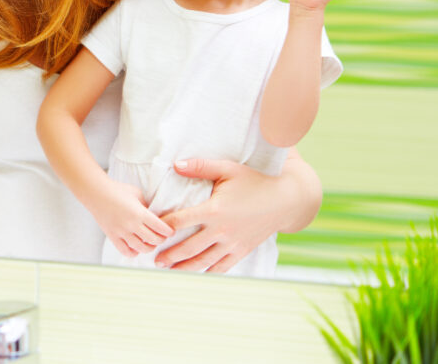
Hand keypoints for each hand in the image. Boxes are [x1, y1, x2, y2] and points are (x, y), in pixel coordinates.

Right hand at [90, 179, 171, 257]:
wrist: (96, 192)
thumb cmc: (117, 190)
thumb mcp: (137, 193)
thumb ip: (147, 205)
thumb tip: (154, 216)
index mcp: (140, 213)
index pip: (160, 228)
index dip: (168, 231)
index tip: (170, 231)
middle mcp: (131, 224)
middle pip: (153, 240)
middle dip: (161, 240)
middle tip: (161, 237)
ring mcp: (121, 232)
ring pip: (141, 248)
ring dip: (149, 247)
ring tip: (150, 243)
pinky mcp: (112, 236)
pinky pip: (126, 251)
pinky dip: (134, 252)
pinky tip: (136, 247)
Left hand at [155, 158, 284, 272]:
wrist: (286, 200)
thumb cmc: (255, 181)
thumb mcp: (228, 169)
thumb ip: (200, 167)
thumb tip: (175, 165)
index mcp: (214, 210)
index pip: (181, 221)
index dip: (164, 225)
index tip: (151, 229)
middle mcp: (222, 230)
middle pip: (189, 246)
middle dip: (170, 254)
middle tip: (154, 259)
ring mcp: (232, 243)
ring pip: (204, 260)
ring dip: (185, 266)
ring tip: (169, 270)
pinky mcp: (242, 250)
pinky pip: (223, 265)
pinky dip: (209, 271)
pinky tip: (198, 273)